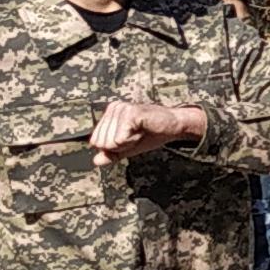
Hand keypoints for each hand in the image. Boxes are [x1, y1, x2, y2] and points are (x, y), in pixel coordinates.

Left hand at [90, 97, 206, 162]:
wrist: (173, 127)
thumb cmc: (152, 134)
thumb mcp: (128, 147)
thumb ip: (111, 153)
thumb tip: (95, 161)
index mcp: (110, 113)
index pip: (96, 141)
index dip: (114, 147)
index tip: (130, 138)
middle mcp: (113, 108)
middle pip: (101, 142)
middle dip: (120, 146)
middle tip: (136, 136)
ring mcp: (121, 109)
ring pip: (110, 142)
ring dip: (128, 144)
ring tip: (140, 133)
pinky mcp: (129, 113)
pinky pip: (119, 140)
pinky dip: (132, 141)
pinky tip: (142, 131)